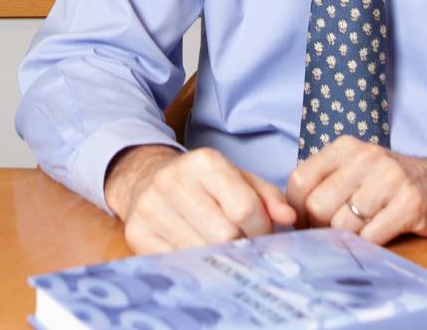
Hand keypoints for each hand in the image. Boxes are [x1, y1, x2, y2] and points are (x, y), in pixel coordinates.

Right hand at [104, 145, 297, 253]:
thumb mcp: (237, 178)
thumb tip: (289, 219)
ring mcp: (151, 208)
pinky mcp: (137, 233)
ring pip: (201, 253)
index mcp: (204, 162)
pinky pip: (178, 263)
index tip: (262, 233)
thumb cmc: (202, 183)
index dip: (261, 229)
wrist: (145, 180)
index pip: (244, 208)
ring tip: (224, 250)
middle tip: (245, 246)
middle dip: (242, 246)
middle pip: (224, 235)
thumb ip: (268, 196)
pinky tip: (200, 255)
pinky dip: (195, 265)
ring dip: (220, 259)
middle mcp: (173, 181)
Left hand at [286, 139, 426, 245]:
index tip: (308, 224)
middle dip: (322, 229)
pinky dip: (369, 247)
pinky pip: (372, 237)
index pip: (299, 181)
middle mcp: (366, 157)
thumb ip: (325, 184)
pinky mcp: (410, 204)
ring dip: (347, 240)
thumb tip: (287, 216)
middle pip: (318, 206)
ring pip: (343, 225)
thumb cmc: (394, 183)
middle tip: (335, 235)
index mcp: (346, 147)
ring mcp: (390, 179)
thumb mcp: (357, 170)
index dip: (297, 211)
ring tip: (360, 236)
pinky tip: (378, 240)